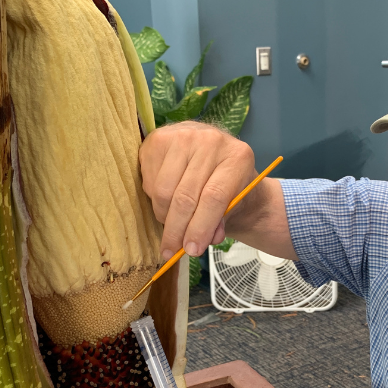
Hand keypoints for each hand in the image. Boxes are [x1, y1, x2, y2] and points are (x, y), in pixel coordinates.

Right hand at [140, 121, 255, 258]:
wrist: (218, 158)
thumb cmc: (230, 187)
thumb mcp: (234, 206)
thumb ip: (219, 223)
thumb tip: (197, 242)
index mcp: (237, 156)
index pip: (214, 197)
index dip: (200, 227)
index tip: (191, 251)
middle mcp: (210, 140)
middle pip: (185, 196)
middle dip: (177, 231)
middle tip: (172, 252)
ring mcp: (182, 135)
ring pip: (163, 191)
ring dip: (164, 217)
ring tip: (172, 226)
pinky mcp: (157, 139)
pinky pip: (149, 181)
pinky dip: (154, 200)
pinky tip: (166, 202)